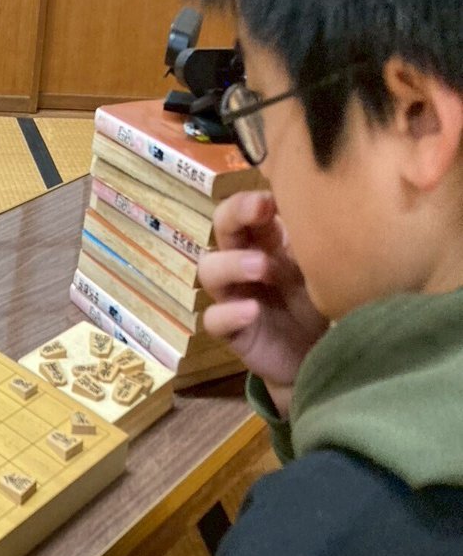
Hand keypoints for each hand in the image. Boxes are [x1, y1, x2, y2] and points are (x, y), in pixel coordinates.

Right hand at [198, 191, 327, 416]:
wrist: (328, 359)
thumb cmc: (330, 305)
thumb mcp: (333, 268)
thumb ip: (329, 240)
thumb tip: (345, 202)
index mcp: (272, 241)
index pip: (249, 208)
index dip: (254, 198)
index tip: (274, 195)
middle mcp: (247, 262)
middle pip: (223, 228)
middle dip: (236, 214)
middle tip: (260, 210)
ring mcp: (236, 296)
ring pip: (209, 270)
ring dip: (231, 263)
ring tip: (261, 267)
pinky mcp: (233, 331)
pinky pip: (214, 319)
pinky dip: (229, 313)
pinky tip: (252, 312)